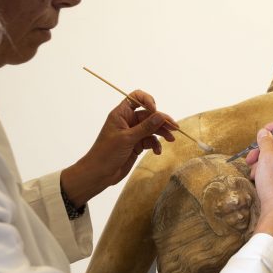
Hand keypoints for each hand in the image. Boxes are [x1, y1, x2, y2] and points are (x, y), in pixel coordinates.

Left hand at [60, 90, 177, 205]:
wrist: (98, 174)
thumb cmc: (106, 153)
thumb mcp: (127, 139)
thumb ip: (145, 127)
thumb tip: (161, 115)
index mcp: (121, 114)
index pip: (136, 98)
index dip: (148, 100)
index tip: (155, 110)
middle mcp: (128, 121)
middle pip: (149, 115)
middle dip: (161, 121)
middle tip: (174, 128)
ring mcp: (132, 133)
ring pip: (151, 128)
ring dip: (161, 133)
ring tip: (171, 139)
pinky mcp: (136, 145)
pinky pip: (150, 141)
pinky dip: (155, 145)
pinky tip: (157, 151)